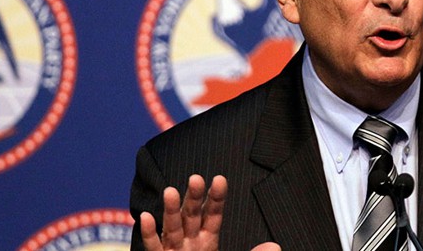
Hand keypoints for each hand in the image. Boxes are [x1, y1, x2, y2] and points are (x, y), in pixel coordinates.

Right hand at [140, 174, 280, 250]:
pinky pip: (154, 247)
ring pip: (172, 227)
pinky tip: (146, 216)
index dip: (216, 198)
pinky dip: (148, 233)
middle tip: (196, 178)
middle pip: (192, 215)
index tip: (220, 179)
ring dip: (170, 210)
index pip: (214, 215)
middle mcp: (190, 242)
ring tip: (170, 190)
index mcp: (208, 240)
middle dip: (193, 197)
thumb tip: (275, 246)